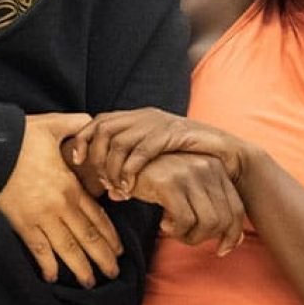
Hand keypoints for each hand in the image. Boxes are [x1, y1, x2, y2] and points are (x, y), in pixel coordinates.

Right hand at [0, 114, 122, 287]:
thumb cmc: (21, 136)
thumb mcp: (54, 125)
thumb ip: (77, 125)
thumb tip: (91, 120)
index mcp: (71, 186)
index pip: (97, 217)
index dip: (110, 236)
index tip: (119, 251)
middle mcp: (60, 206)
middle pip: (87, 238)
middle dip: (102, 258)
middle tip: (113, 274)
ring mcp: (40, 217)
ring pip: (67, 249)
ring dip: (80, 268)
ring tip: (90, 282)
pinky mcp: (21, 223)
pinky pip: (37, 250)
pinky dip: (46, 265)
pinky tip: (52, 278)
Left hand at [70, 108, 250, 195]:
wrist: (226, 154)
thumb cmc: (188, 160)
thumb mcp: (154, 159)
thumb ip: (131, 165)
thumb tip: (104, 186)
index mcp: (138, 117)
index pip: (99, 120)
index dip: (84, 139)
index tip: (77, 161)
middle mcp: (145, 116)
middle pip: (104, 129)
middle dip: (96, 157)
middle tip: (100, 181)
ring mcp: (159, 123)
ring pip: (119, 142)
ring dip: (112, 168)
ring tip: (115, 188)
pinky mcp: (172, 135)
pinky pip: (141, 152)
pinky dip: (130, 172)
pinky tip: (129, 188)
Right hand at [130, 154, 245, 254]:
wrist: (121, 162)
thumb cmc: (156, 179)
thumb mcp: (187, 189)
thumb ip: (210, 208)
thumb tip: (234, 241)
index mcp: (216, 167)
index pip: (237, 208)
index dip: (232, 234)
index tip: (222, 249)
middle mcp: (207, 166)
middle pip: (224, 220)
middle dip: (206, 238)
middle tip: (186, 238)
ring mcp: (189, 172)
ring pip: (207, 223)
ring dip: (190, 237)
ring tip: (174, 231)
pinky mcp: (170, 181)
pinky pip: (185, 221)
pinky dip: (176, 231)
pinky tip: (163, 224)